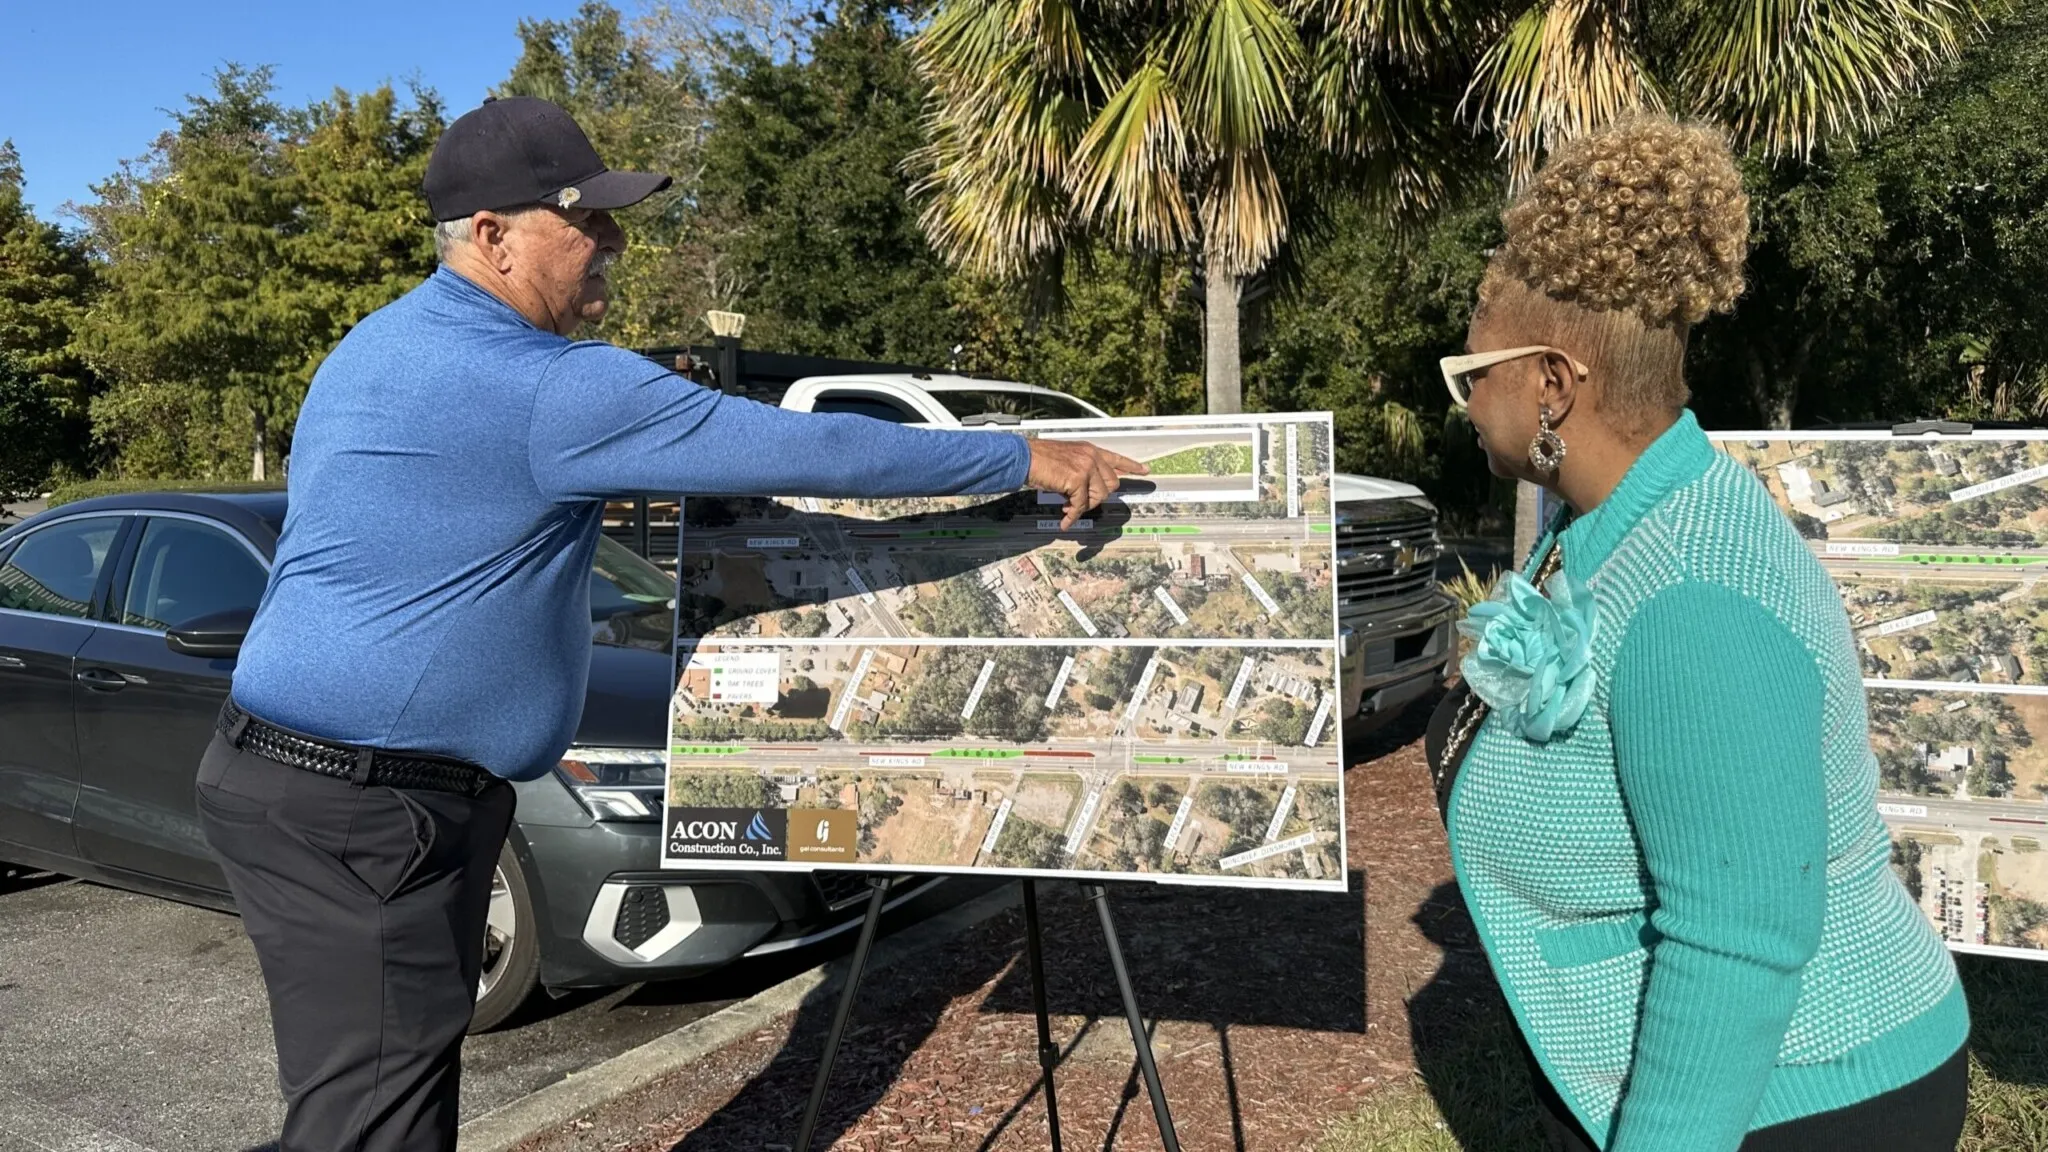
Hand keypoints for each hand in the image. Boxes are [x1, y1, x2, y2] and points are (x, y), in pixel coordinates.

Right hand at [1025, 439, 1148, 529]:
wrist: (1024, 458)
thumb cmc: (1039, 460)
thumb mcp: (1066, 460)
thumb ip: (1082, 471)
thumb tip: (1088, 492)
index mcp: (1090, 450)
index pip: (1116, 458)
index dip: (1132, 466)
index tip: (1145, 470)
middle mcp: (1091, 456)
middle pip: (1111, 484)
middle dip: (1096, 498)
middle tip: (1078, 503)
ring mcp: (1086, 467)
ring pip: (1098, 496)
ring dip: (1083, 506)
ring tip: (1068, 507)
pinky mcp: (1078, 479)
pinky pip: (1081, 505)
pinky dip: (1073, 516)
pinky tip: (1065, 521)